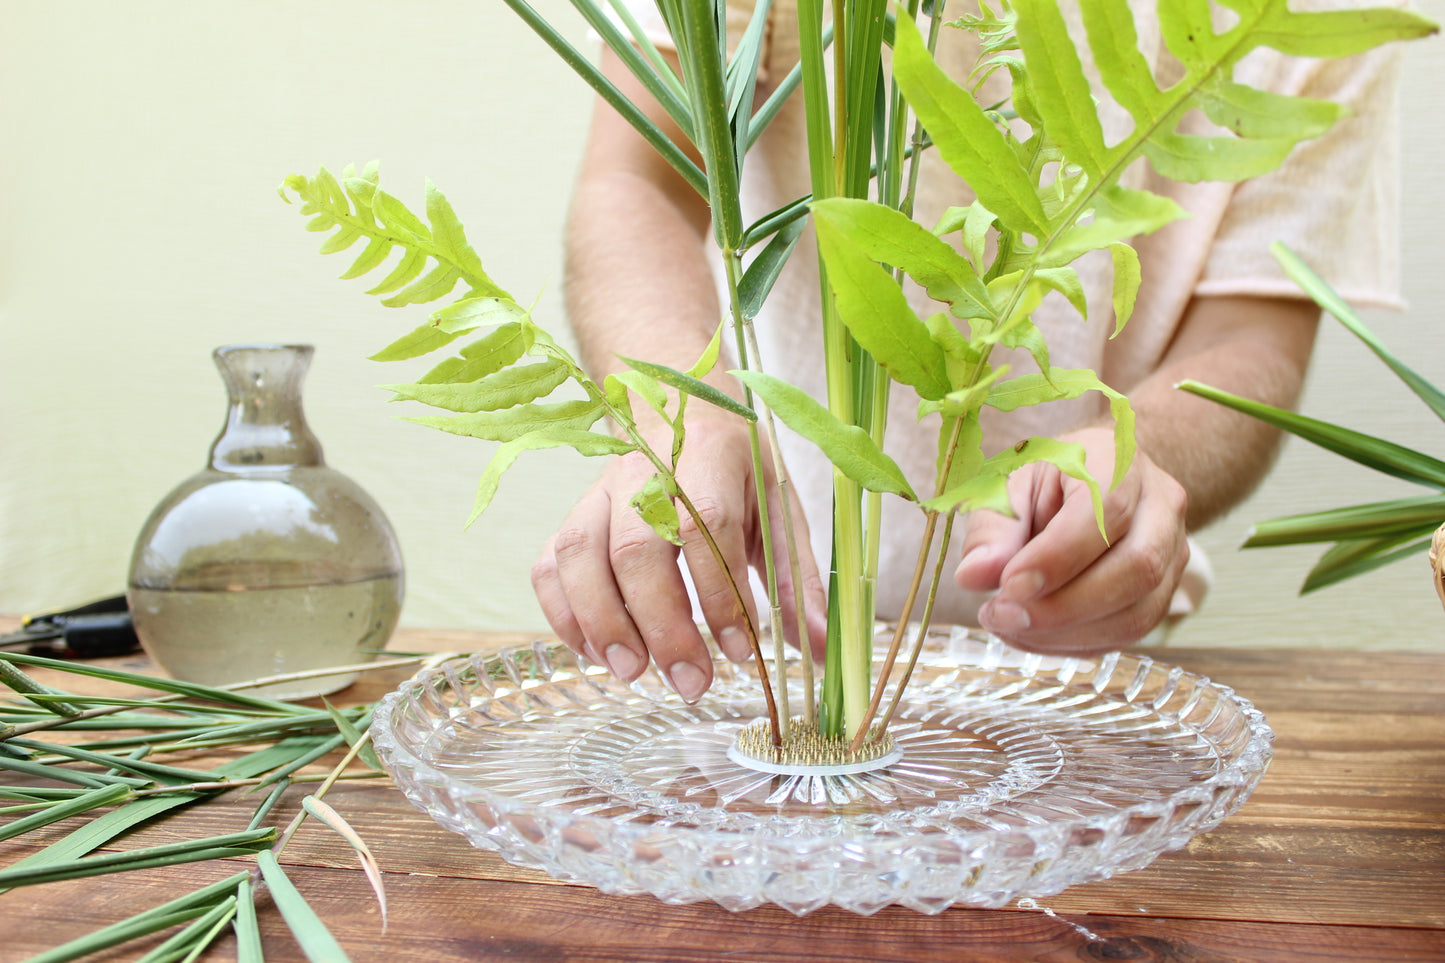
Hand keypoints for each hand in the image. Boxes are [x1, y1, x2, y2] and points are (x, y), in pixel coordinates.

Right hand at [531, 414, 827, 700]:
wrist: (682, 412)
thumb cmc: (737, 469)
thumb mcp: (780, 510)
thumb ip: (797, 580)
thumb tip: (826, 649)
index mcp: (709, 457)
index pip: (706, 525)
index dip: (721, 593)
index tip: (740, 651)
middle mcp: (644, 469)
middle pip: (637, 547)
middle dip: (662, 624)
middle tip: (691, 681)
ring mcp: (599, 492)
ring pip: (580, 554)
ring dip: (602, 621)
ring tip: (633, 673)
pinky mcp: (573, 516)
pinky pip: (551, 565)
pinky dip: (564, 614)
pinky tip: (596, 653)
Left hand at [953, 426, 1188, 654]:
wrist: (1101, 475)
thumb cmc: (1049, 476)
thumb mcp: (1010, 483)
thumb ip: (993, 526)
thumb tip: (972, 576)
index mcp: (1120, 462)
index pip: (1106, 513)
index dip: (1058, 558)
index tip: (1008, 586)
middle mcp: (1162, 506)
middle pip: (1135, 568)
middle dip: (1062, 607)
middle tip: (1001, 615)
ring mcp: (1174, 552)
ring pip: (1138, 613)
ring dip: (1066, 634)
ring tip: (1008, 625)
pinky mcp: (1166, 592)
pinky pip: (1130, 633)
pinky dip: (1075, 644)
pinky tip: (1032, 635)